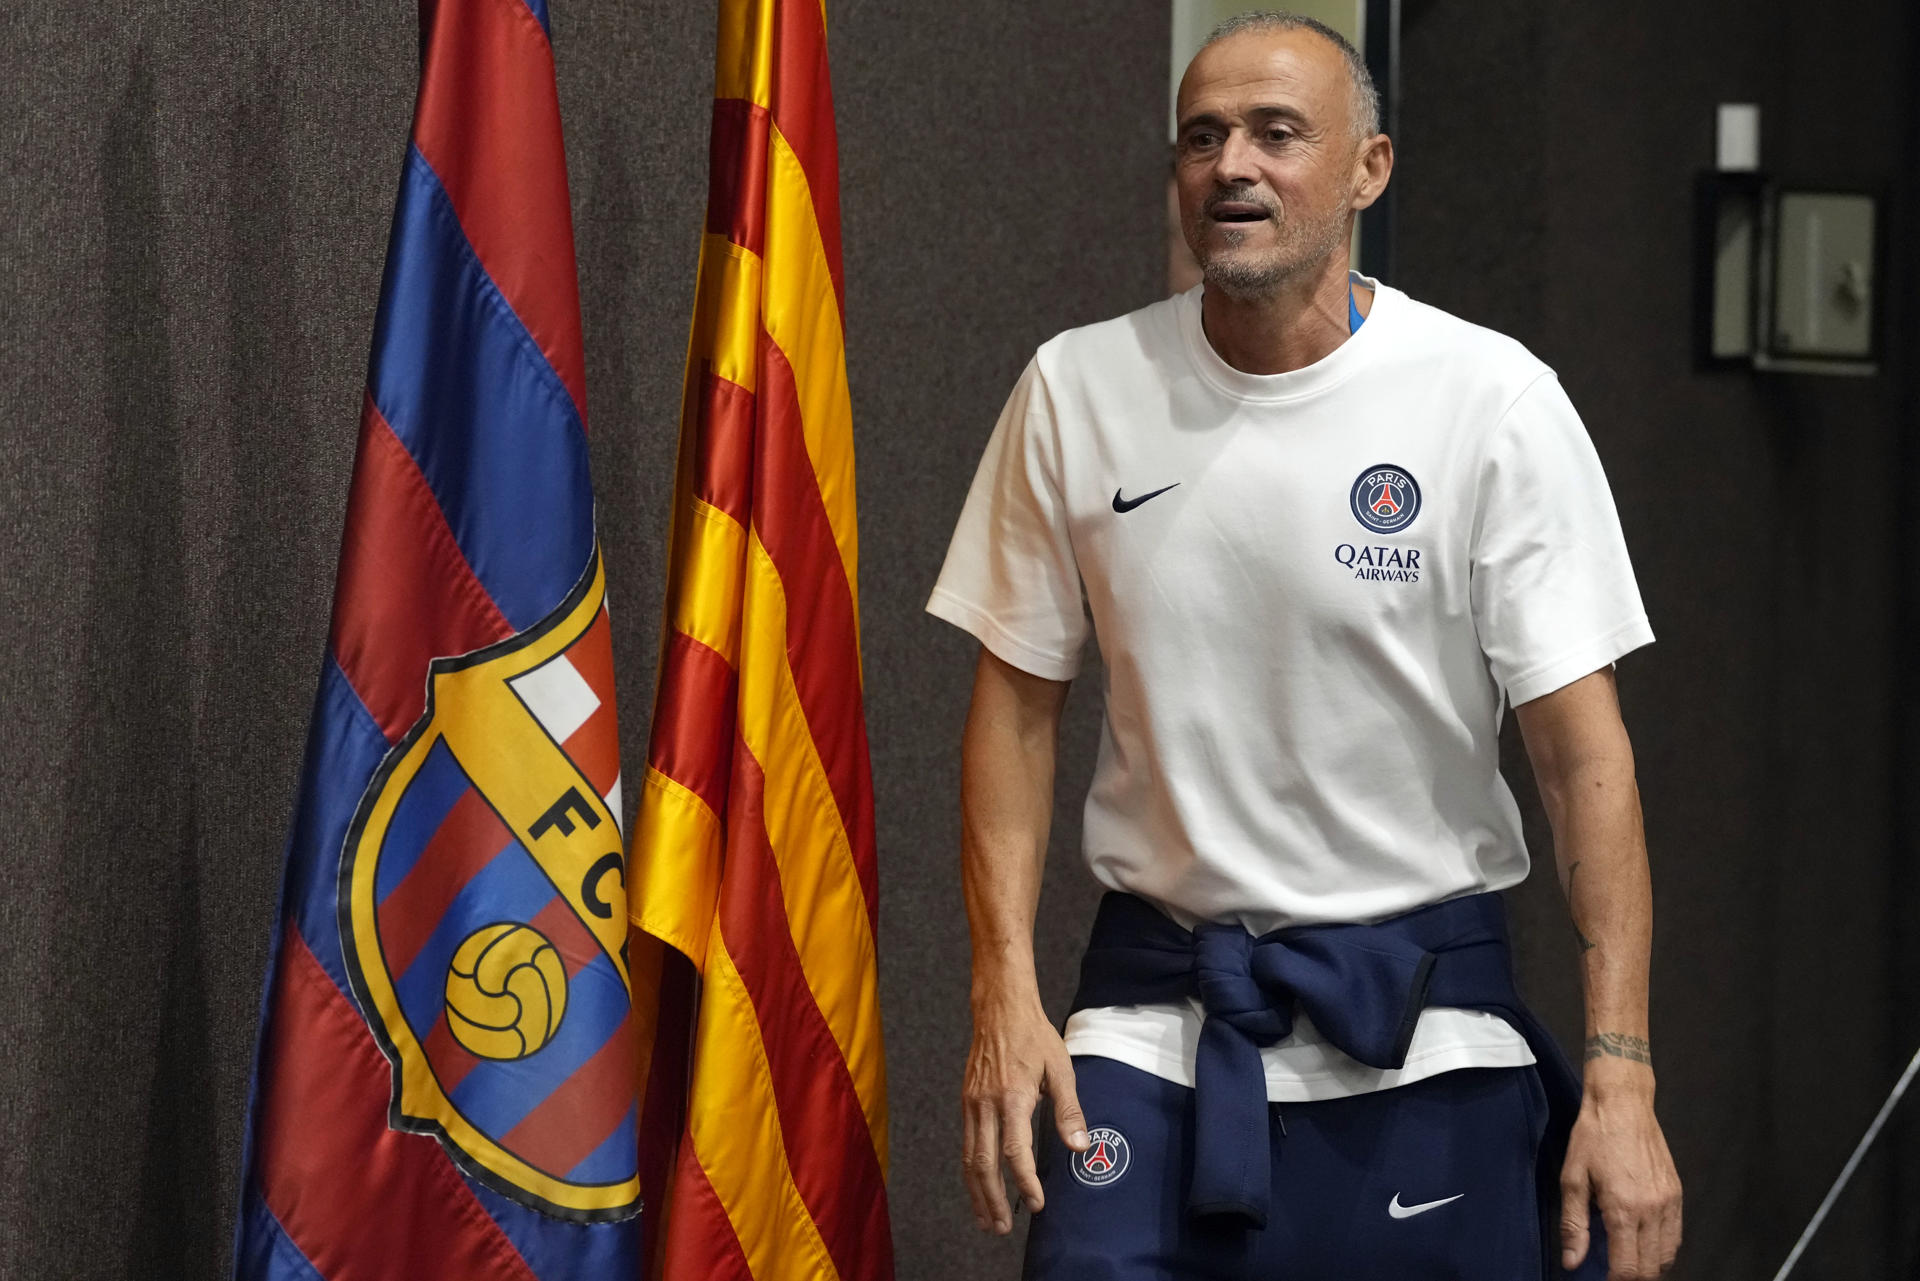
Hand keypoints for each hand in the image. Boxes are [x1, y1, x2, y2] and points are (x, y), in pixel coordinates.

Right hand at [961, 990, 1088, 1234]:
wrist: (999, 1007)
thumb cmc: (1033, 1036)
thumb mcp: (1060, 1068)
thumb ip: (1068, 1110)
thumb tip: (1079, 1145)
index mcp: (1012, 1097)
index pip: (1016, 1151)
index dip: (1025, 1182)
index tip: (1036, 1203)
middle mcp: (986, 1104)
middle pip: (983, 1163)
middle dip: (992, 1199)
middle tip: (1001, 1227)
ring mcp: (971, 1103)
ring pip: (969, 1158)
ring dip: (976, 1192)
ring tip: (986, 1218)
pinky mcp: (966, 1101)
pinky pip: (965, 1143)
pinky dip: (970, 1170)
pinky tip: (978, 1185)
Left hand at [1560, 1066, 1681, 1278]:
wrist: (1623, 1104)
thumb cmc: (1591, 1138)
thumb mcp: (1572, 1179)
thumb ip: (1574, 1225)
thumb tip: (1572, 1262)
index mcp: (1623, 1209)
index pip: (1627, 1267)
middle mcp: (1652, 1210)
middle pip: (1651, 1268)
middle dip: (1633, 1278)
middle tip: (1615, 1274)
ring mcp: (1669, 1203)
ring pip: (1668, 1255)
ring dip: (1651, 1267)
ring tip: (1629, 1264)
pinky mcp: (1677, 1193)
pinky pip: (1676, 1235)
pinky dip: (1664, 1250)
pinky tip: (1647, 1247)